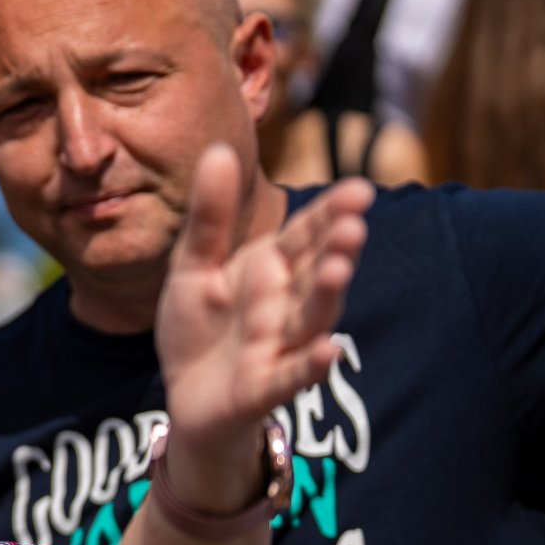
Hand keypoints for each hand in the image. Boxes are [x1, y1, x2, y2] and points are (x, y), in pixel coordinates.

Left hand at [155, 146, 371, 508]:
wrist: (186, 395)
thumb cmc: (200, 327)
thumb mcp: (193, 265)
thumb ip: (208, 215)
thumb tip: (219, 149)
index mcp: (271, 269)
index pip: (306, 236)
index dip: (330, 215)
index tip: (358, 190)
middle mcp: (285, 304)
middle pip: (316, 272)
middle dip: (335, 249)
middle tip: (354, 223)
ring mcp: (279, 344)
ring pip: (311, 317)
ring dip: (328, 294)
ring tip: (341, 266)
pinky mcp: (264, 385)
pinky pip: (292, 373)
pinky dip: (310, 363)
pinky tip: (328, 351)